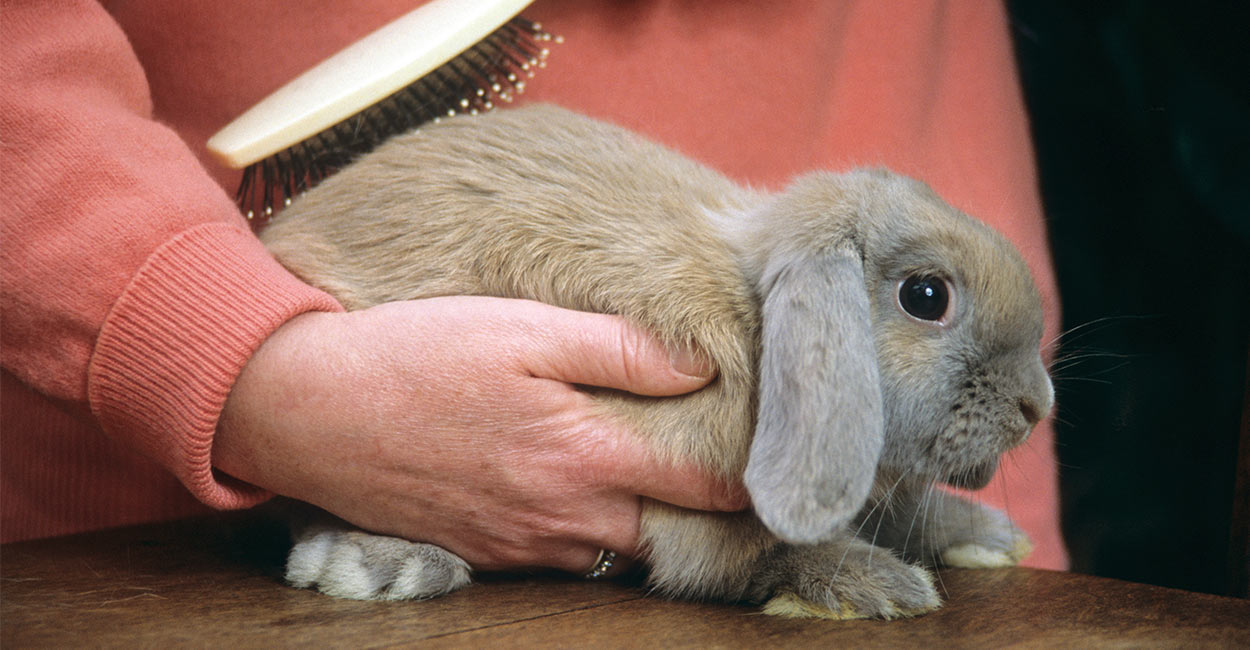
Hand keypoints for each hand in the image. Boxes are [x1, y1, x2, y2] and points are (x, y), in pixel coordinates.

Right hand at [215, 296, 746, 572]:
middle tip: (735, 489)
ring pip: (613, 552)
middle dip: (704, 520)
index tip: (781, 472)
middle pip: (664, 537)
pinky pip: (559, 560)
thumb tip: (701, 367)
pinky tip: (585, 503)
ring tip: (669, 497)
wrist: (307, 409)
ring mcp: (520, 544)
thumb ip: (619, 349)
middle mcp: (561, 516)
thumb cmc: (417, 355)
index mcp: (583, 456)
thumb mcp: (522, 329)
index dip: (747, 482)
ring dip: (647, 531)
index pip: (698, 485)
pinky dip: (588, 539)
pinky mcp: (482, 553)